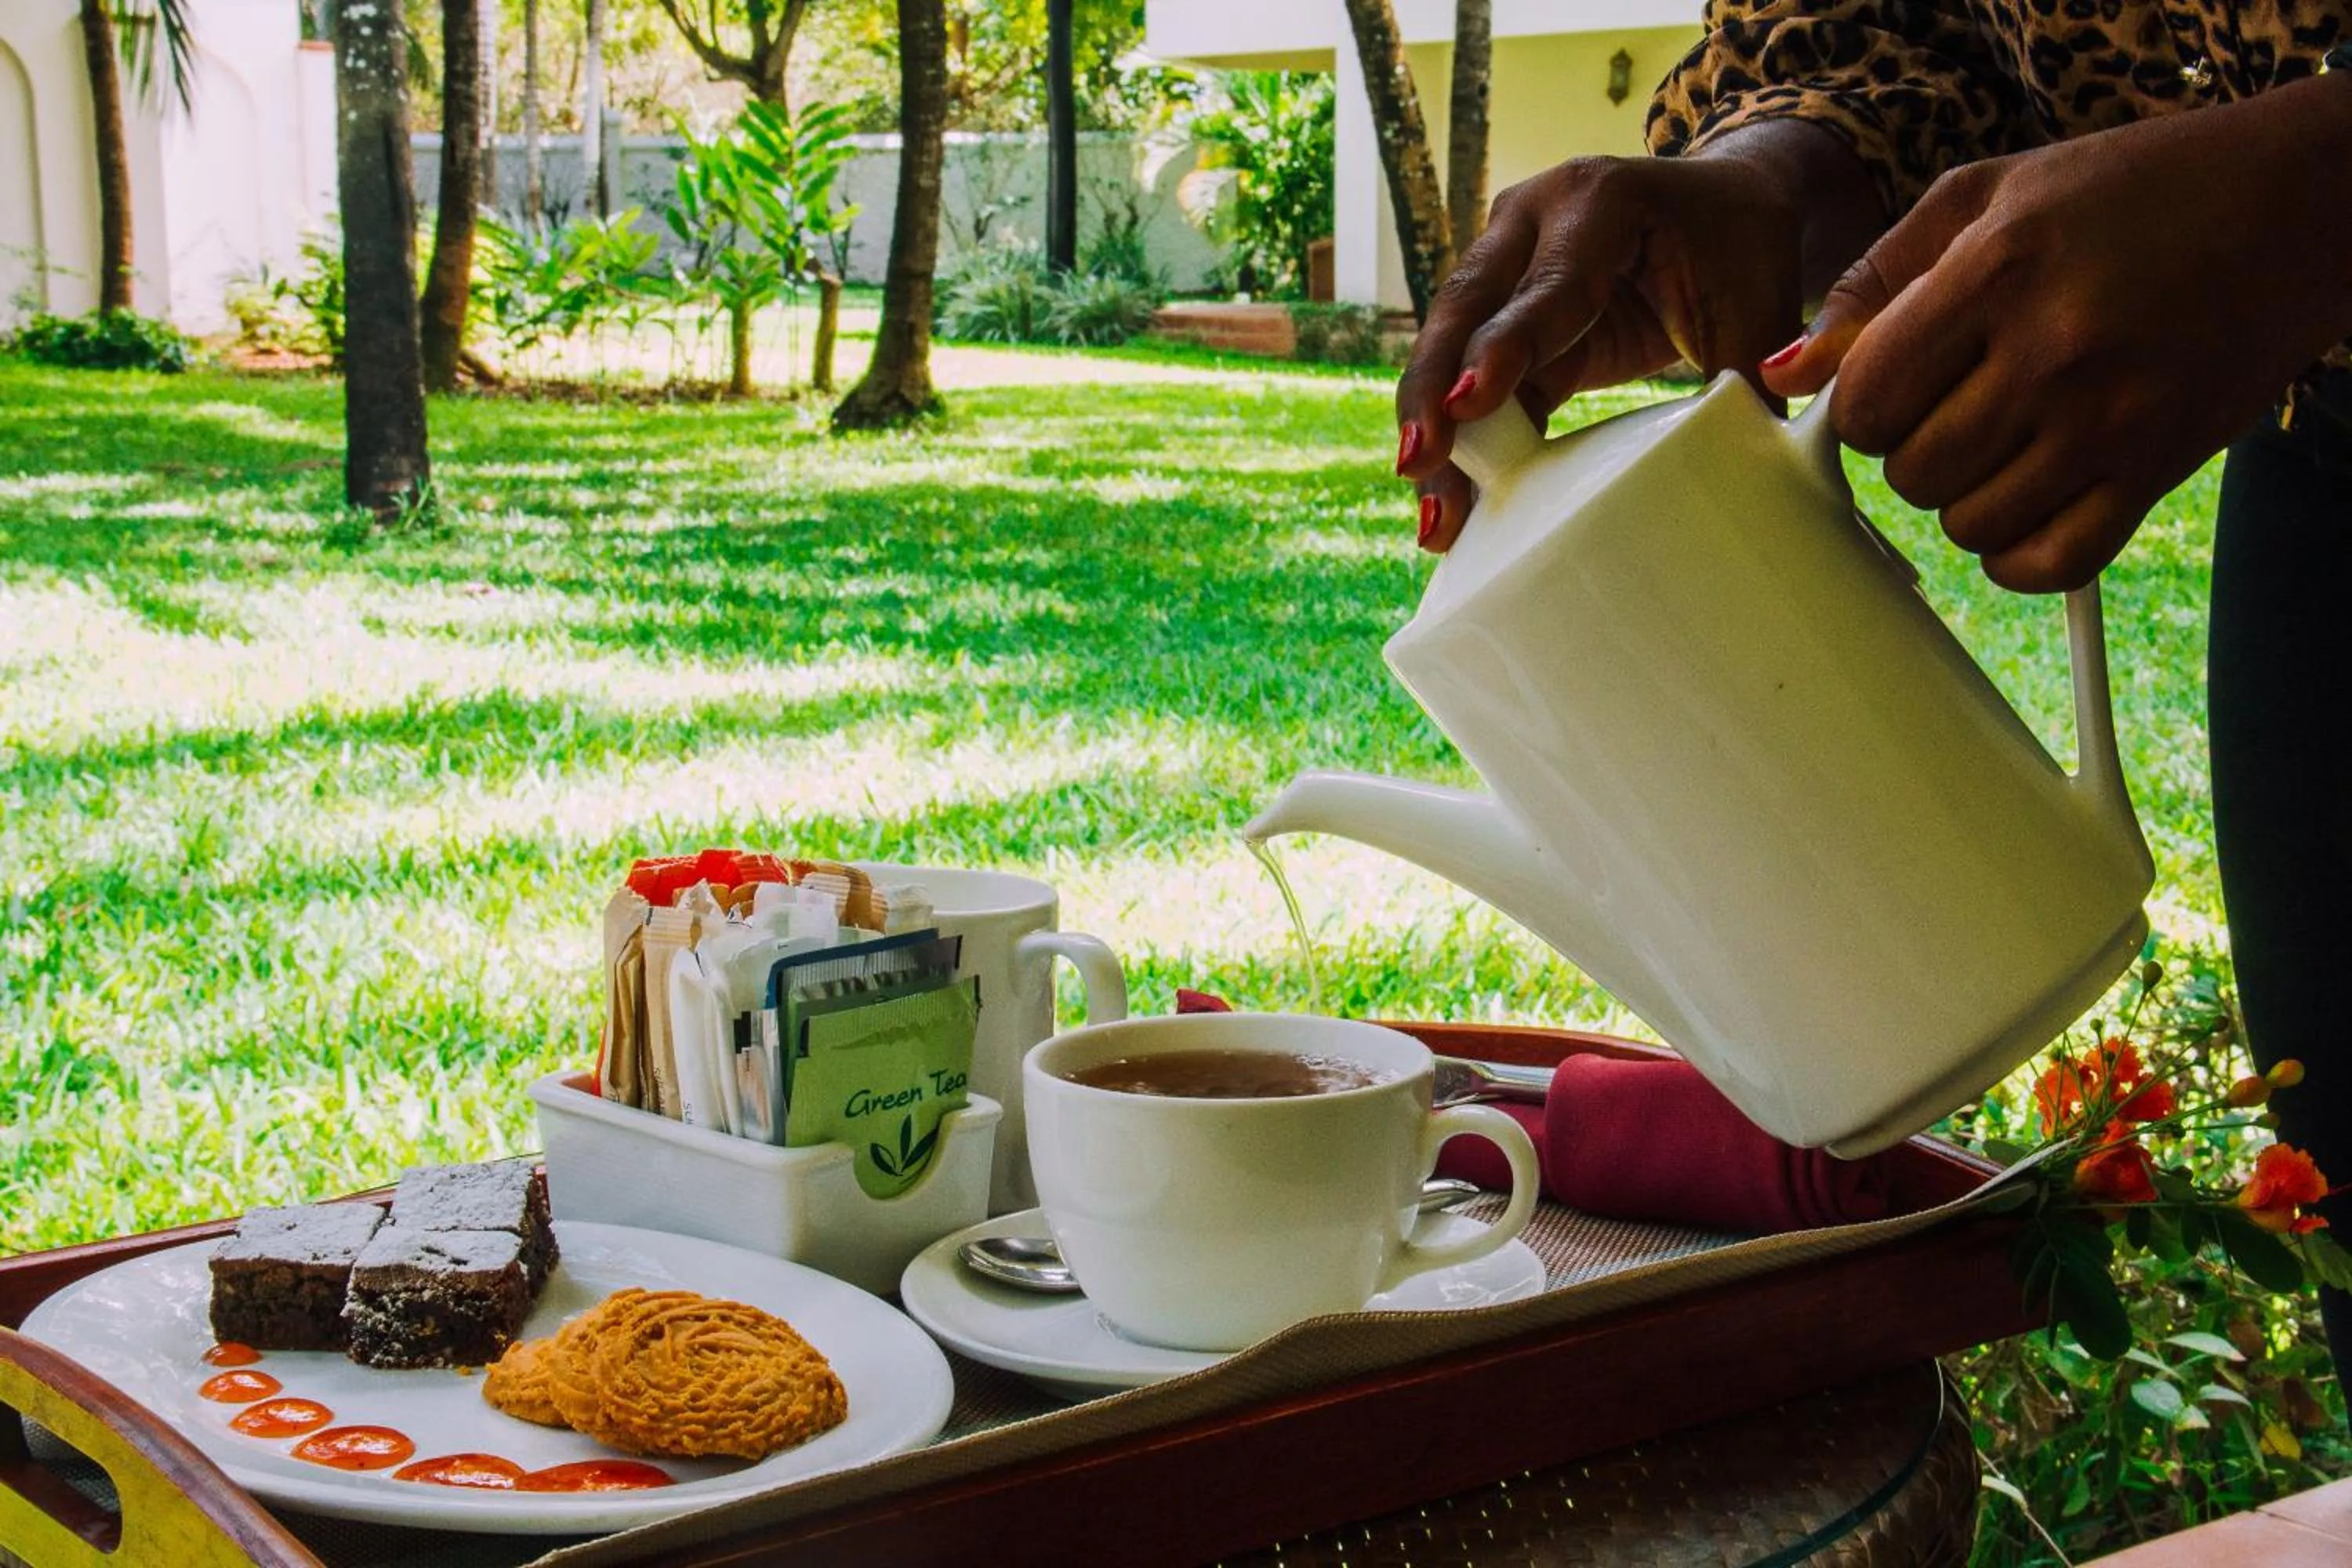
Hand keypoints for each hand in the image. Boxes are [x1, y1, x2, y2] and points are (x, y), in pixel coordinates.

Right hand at [1396, 123, 1880, 552]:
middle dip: (1434, 395)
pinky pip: (1467, 376)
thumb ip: (1751, 383)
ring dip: (1432, 429)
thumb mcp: (1758, 313)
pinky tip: (1448, 501)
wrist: (1725, 206)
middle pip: (1465, 310)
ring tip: (1433, 518)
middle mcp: (1533, 217)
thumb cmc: (1743, 254)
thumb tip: (1759, 483)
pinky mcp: (1499, 308)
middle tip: (1416, 467)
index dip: (1505, 349)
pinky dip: (1457, 437)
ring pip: (1448, 345)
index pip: (1546, 289)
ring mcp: (1503, 256)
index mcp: (1602, 201)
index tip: (1469, 405)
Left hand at [1764, 76, 2351, 592]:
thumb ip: (1874, 281)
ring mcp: (2110, 418)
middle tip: (1957, 407)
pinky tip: (2028, 501)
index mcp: (1998, 270)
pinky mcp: (2160, 468)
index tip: (1894, 387)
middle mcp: (2053, 350)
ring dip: (1965, 497)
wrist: (2297, 204)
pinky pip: (2047, 563)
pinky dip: (2018, 553)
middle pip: (1910, 470)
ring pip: (1967, 525)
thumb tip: (1785, 370)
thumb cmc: (2129, 192)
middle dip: (1913, 449)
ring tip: (2003, 441)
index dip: (1862, 406)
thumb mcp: (1989, 197)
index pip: (1866, 399)